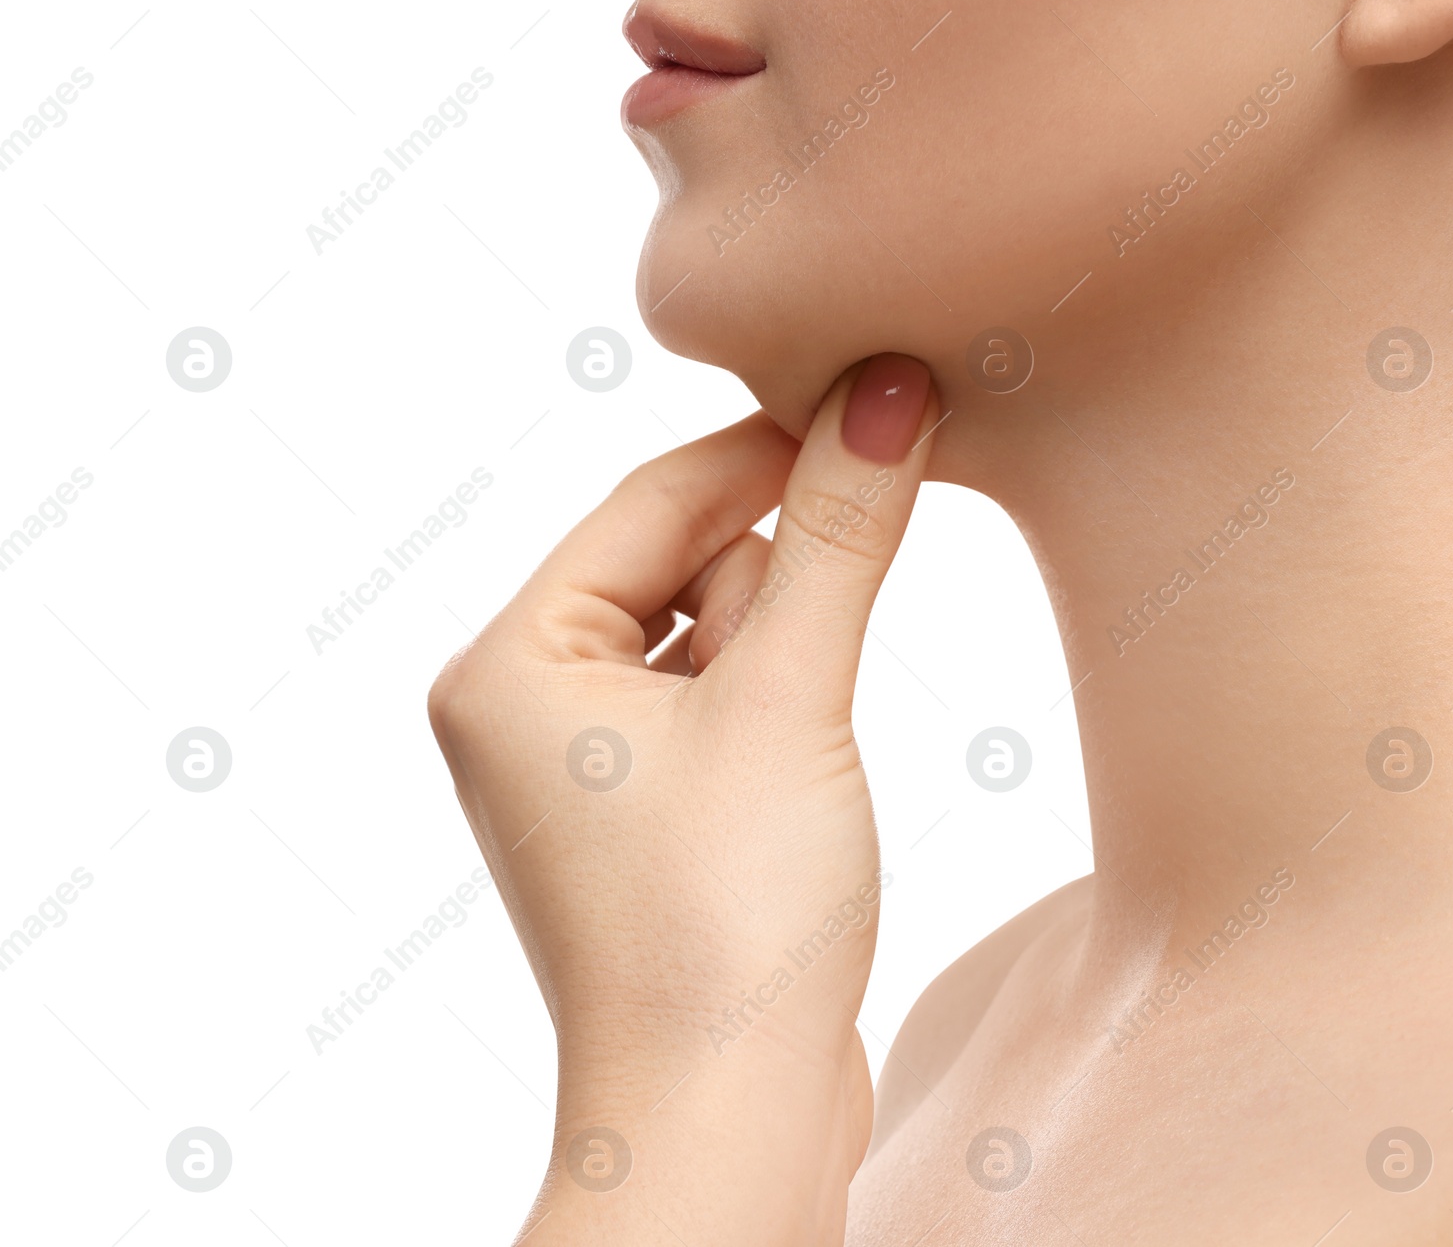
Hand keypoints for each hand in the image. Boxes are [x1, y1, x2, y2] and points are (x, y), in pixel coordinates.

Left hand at [427, 354, 938, 1243]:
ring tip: (802, 752)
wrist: (727, 1123)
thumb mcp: (789, 700)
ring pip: (710, 633)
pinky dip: (778, 699)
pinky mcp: (645, 814)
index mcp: (508, 663)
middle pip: (678, 562)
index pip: (649, 500)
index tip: (876, 400)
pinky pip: (718, 703)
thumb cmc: (726, 925)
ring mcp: (583, 766)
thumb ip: (837, 537)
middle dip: (775, 575)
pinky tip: (804, 766)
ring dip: (784, 649)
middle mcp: (523, 706)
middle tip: (844, 605)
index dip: (768, 448)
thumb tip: (882, 391)